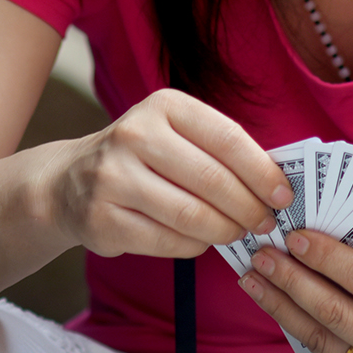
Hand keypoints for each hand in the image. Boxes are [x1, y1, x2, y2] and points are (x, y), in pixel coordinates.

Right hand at [48, 88, 291, 258]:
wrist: (68, 181)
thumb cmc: (143, 157)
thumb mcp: (176, 133)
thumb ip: (220, 150)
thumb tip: (276, 184)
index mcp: (164, 106)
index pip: (228, 139)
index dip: (262, 171)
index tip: (284, 195)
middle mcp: (135, 135)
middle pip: (212, 180)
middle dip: (249, 208)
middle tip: (266, 223)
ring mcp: (113, 178)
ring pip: (191, 215)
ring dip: (226, 231)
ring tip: (239, 233)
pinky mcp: (102, 219)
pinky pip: (167, 241)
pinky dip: (195, 246)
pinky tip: (202, 241)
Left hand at [238, 230, 352, 352]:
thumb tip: (339, 223)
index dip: (328, 258)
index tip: (296, 234)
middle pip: (337, 314)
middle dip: (294, 281)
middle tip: (264, 252)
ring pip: (324, 343)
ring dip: (284, 308)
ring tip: (257, 279)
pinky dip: (304, 330)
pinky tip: (284, 304)